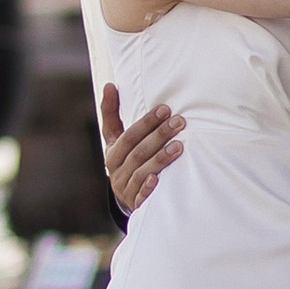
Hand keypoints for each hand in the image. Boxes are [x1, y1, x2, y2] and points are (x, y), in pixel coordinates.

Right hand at [100, 80, 182, 213]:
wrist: (128, 195)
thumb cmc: (126, 159)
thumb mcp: (117, 138)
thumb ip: (112, 113)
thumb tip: (109, 85)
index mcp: (112, 152)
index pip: (128, 135)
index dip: (145, 122)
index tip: (164, 108)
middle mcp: (116, 171)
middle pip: (137, 151)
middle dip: (158, 135)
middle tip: (179, 122)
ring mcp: (125, 188)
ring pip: (141, 171)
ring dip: (160, 158)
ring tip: (180, 146)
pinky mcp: (135, 203)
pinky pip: (140, 196)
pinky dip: (148, 187)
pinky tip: (158, 179)